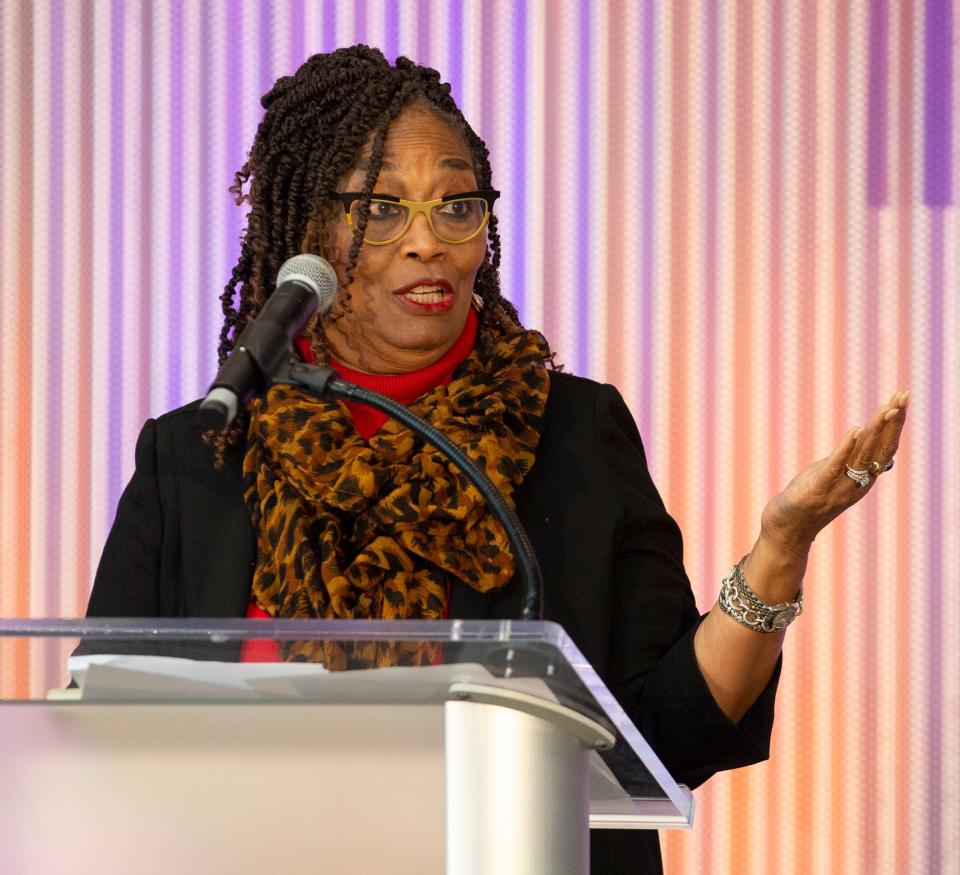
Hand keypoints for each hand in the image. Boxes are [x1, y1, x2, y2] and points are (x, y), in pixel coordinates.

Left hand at [759, 391, 909, 556]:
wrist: (789, 529)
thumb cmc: (811, 501)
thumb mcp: (839, 479)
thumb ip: (857, 465)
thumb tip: (883, 455)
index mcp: (863, 478)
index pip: (886, 447)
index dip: (896, 424)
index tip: (903, 400)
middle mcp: (857, 481)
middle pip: (881, 447)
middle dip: (893, 420)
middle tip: (904, 395)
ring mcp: (840, 485)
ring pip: (863, 453)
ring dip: (876, 429)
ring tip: (888, 408)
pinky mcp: (819, 486)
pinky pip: (836, 464)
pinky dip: (846, 447)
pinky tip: (855, 430)